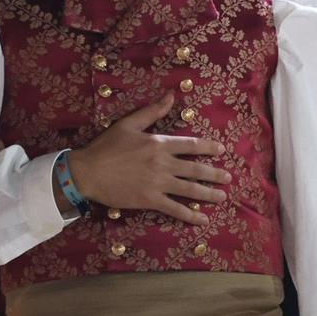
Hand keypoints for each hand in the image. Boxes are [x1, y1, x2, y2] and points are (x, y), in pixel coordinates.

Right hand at [66, 96, 230, 224]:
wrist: (88, 172)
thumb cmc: (106, 146)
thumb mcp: (128, 123)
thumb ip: (152, 111)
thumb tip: (171, 96)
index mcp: (159, 143)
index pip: (191, 144)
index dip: (208, 147)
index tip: (221, 150)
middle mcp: (163, 163)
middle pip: (196, 169)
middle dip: (214, 173)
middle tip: (228, 177)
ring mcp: (158, 183)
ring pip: (190, 189)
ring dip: (209, 194)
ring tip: (222, 197)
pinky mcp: (150, 200)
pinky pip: (175, 209)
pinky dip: (190, 215)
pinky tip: (202, 219)